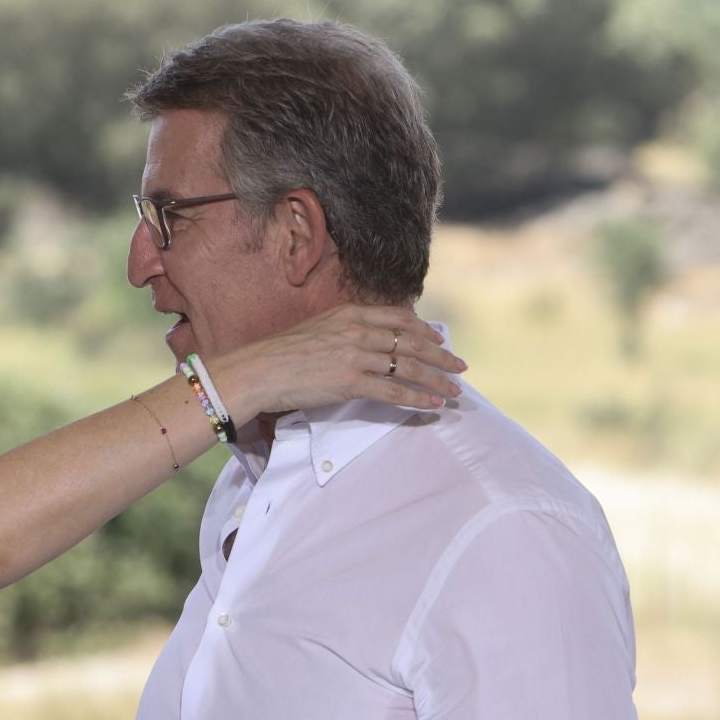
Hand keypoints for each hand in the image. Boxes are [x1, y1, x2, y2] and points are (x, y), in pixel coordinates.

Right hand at [208, 304, 464, 422]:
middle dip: (441, 355)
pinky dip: (418, 398)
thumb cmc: (280, 354)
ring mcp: (356, 356)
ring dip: (437, 380)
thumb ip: (342, 331)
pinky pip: (394, 391)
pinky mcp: (351, 382)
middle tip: (460, 366)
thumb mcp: (315, 329)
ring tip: (455, 390)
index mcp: (348, 314)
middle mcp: (357, 331)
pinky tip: (433, 405)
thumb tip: (361, 341)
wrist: (259, 370)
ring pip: (409, 367)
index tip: (438, 338)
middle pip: (412, 343)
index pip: (398, 318)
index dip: (423, 330)